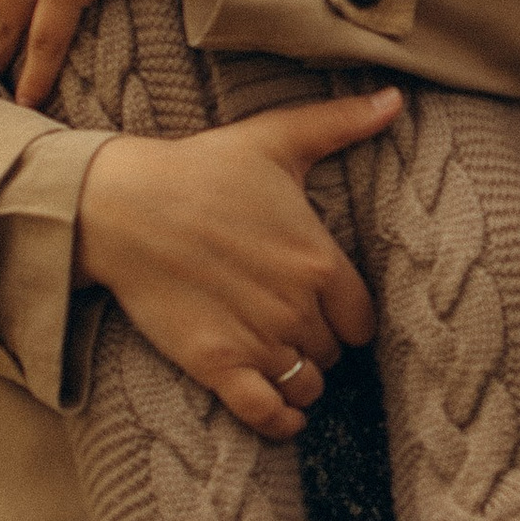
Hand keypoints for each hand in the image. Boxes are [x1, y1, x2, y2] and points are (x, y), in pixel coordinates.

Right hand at [74, 93, 399, 434]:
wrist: (123, 205)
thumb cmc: (201, 168)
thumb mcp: (276, 138)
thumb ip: (341, 123)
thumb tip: (396, 100)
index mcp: (319, 260)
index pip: (363, 318)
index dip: (348, 317)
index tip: (330, 309)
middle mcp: (297, 307)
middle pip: (333, 351)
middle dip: (321, 343)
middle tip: (295, 326)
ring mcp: (257, 340)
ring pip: (305, 383)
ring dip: (300, 378)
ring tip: (283, 360)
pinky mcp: (216, 365)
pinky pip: (266, 413)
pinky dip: (281, 421)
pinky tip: (284, 415)